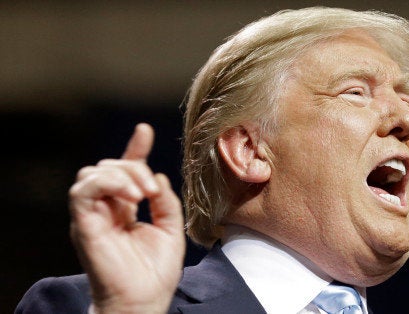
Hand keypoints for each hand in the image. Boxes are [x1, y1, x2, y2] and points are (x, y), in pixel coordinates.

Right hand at [69, 123, 184, 312]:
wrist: (144, 300)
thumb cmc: (156, 272)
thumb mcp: (172, 229)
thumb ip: (166, 201)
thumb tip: (158, 175)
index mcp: (127, 208)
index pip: (126, 171)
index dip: (134, 149)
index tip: (144, 130)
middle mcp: (107, 209)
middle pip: (109, 167)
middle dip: (134, 167)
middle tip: (154, 190)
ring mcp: (93, 216)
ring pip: (92, 174)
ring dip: (121, 175)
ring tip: (143, 194)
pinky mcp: (83, 225)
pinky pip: (82, 192)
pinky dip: (106, 184)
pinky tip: (130, 197)